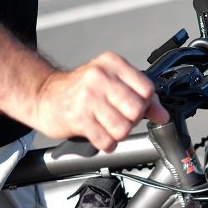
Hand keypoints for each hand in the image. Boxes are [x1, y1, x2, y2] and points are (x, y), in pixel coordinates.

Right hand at [34, 52, 169, 151]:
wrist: (45, 96)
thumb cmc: (82, 90)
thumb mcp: (114, 83)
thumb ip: (142, 97)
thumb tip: (163, 115)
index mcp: (113, 64)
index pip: (147, 89)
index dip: (145, 104)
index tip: (135, 107)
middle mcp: (100, 76)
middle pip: (136, 110)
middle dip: (132, 120)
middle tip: (120, 118)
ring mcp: (87, 97)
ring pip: (123, 128)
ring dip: (118, 134)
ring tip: (108, 126)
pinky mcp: (77, 118)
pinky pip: (106, 141)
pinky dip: (107, 143)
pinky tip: (100, 135)